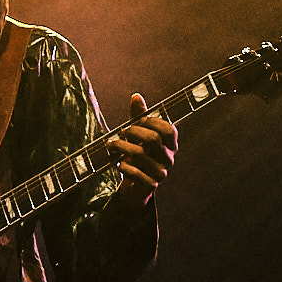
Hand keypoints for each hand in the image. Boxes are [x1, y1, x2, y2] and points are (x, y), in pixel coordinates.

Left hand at [110, 93, 177, 208]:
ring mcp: (161, 173)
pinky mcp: (151, 185)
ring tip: (111, 145)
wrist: (135, 185)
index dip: (152, 122)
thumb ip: (139, 116)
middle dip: (133, 132)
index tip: (139, 121)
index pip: (169, 129)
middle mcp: (169, 158)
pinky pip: (135, 173)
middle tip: (121, 132)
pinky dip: (123, 167)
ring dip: (121, 147)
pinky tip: (118, 164)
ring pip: (139, 154)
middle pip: (152, 139)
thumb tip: (136, 96)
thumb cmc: (138, 153)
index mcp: (171, 144)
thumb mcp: (139, 134)